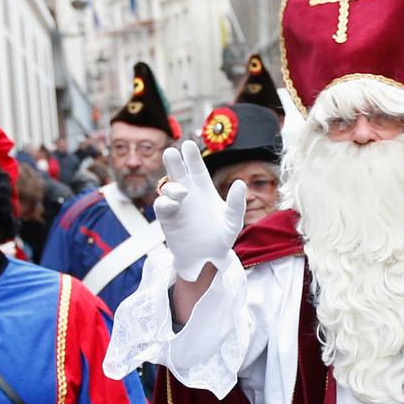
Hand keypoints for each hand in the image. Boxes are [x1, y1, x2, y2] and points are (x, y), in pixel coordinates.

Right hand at [157, 140, 244, 281]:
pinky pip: (162, 205)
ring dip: (172, 186)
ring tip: (182, 192)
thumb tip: (240, 183)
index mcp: (204, 189)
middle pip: (178, 172)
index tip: (188, 144)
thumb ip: (237, 203)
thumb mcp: (234, 221)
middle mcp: (188, 193)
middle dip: (174, 162)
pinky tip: (174, 203)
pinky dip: (166, 202)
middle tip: (172, 152)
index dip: (192, 157)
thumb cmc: (222, 238)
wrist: (208, 259)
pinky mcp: (167, 218)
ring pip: (168, 187)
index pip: (196, 168)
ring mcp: (176, 205)